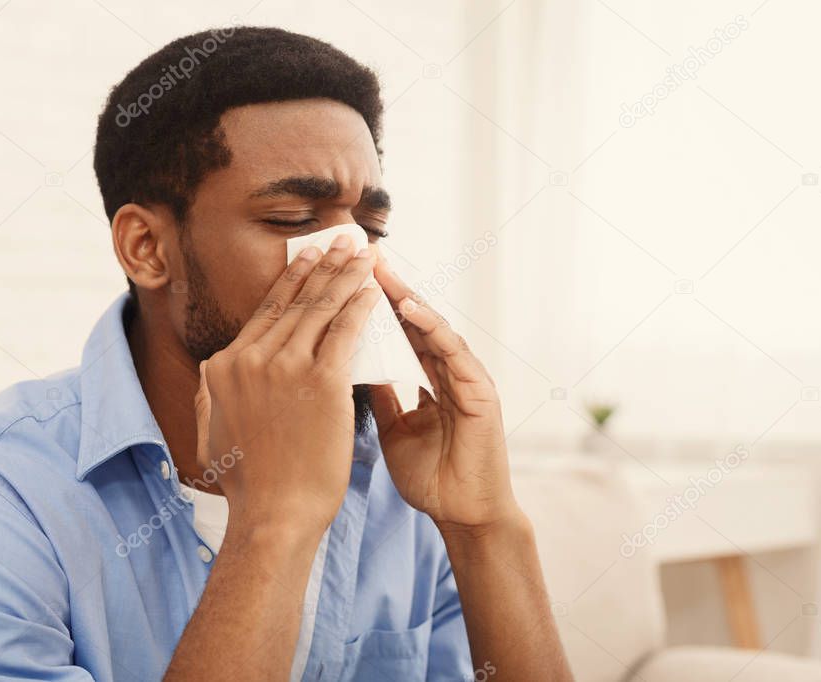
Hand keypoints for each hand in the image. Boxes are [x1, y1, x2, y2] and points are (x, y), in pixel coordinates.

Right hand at [194, 237, 381, 538]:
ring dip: (346, 276)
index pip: (265, 313)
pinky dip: (359, 306)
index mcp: (224, 367)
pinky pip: (344, 332)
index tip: (308, 259)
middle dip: (323, 266)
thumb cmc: (251, 483)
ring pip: (321, 309)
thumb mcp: (211, 431)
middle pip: (295, 302)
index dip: (292, 282)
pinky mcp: (321, 381)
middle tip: (342, 241)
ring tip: (363, 255)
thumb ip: (210, 394)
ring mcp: (285, 367)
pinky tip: (372, 291)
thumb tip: (213, 370)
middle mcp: (250, 359)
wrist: (274, 515)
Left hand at [370, 257, 520, 531]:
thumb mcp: (393, 429)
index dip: (369, 304)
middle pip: (412, 320)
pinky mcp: (481, 392)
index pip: (395, 331)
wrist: (462, 516)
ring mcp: (465, 378)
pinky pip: (455, 352)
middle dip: (386, 287)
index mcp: (426, 379)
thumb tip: (349, 368)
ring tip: (380, 270)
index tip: (340, 277)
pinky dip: (433, 328)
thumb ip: (381, 396)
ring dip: (407, 297)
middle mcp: (446, 372)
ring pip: (433, 327)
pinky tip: (411, 308)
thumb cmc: (430, 478)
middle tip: (359, 255)